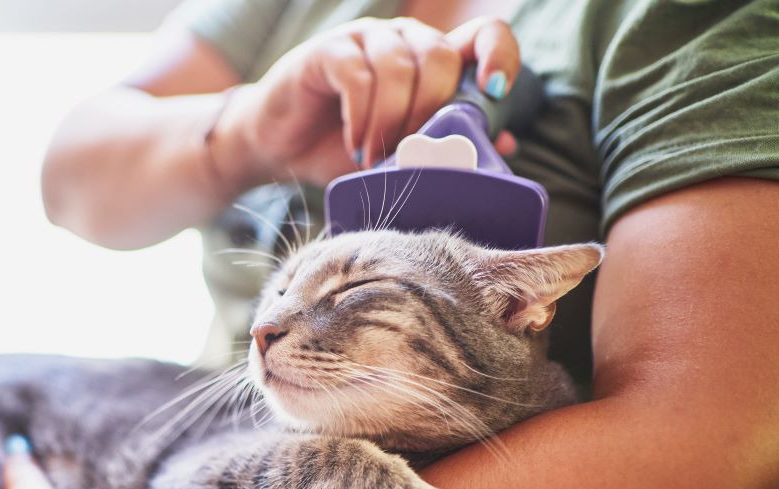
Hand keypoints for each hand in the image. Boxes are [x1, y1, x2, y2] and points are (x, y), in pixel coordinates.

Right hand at [215, 16, 520, 187]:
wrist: (278, 148)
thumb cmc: (340, 149)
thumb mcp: (401, 156)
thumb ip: (450, 145)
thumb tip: (508, 143)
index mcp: (431, 59)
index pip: (483, 34)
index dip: (498, 56)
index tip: (494, 92)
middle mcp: (403, 39)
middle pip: (441, 55)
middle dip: (431, 110)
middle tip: (410, 152)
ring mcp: (365, 40)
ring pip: (400, 65)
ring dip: (391, 120)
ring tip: (375, 157)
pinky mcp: (328, 51)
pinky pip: (358, 74)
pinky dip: (362, 116)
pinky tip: (355, 144)